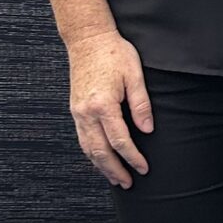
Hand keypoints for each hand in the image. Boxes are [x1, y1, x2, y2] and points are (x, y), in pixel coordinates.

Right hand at [67, 30, 153, 186]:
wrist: (87, 39)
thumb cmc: (113, 52)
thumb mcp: (134, 75)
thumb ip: (141, 104)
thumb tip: (147, 129)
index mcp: (103, 104)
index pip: (120, 141)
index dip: (133, 158)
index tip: (144, 168)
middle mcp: (86, 112)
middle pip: (100, 151)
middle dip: (115, 170)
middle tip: (128, 183)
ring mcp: (78, 112)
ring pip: (87, 148)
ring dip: (101, 166)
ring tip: (115, 179)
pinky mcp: (75, 109)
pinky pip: (82, 138)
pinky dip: (91, 153)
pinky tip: (100, 160)